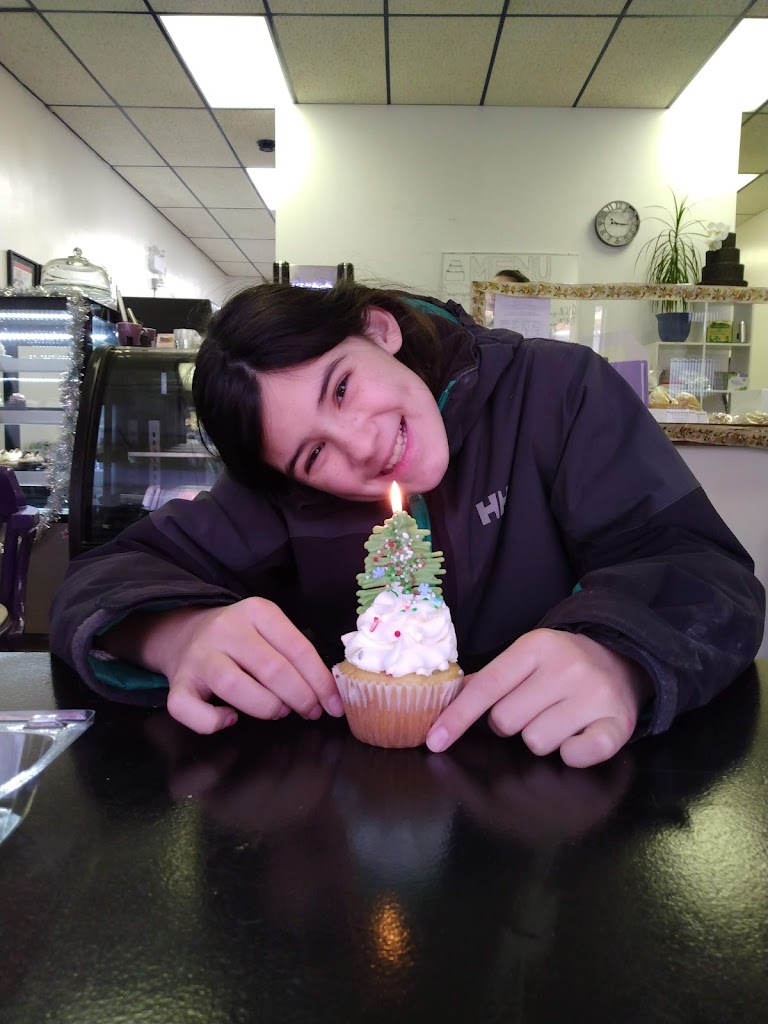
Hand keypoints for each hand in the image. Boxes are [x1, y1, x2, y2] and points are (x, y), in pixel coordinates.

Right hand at [102, 599, 344, 733]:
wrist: (185, 633)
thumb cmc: (241, 639)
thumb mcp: (269, 632)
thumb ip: (294, 654)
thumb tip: (327, 694)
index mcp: (256, 611)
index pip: (297, 648)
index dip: (320, 681)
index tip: (333, 705)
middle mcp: (226, 629)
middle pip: (271, 668)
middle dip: (300, 697)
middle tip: (310, 711)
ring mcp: (199, 655)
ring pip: (233, 685)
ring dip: (265, 707)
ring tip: (278, 711)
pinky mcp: (177, 681)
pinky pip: (187, 707)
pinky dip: (211, 721)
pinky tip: (230, 719)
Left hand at [426, 629, 652, 766]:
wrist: (623, 659)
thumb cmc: (562, 663)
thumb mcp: (526, 657)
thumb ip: (488, 678)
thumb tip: (443, 701)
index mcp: (536, 646)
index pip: (487, 687)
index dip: (457, 717)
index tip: (434, 740)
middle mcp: (567, 667)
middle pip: (507, 721)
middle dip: (513, 722)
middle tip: (535, 707)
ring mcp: (594, 695)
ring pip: (536, 743)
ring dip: (542, 738)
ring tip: (559, 717)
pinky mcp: (617, 723)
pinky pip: (575, 756)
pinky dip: (572, 754)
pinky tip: (578, 735)